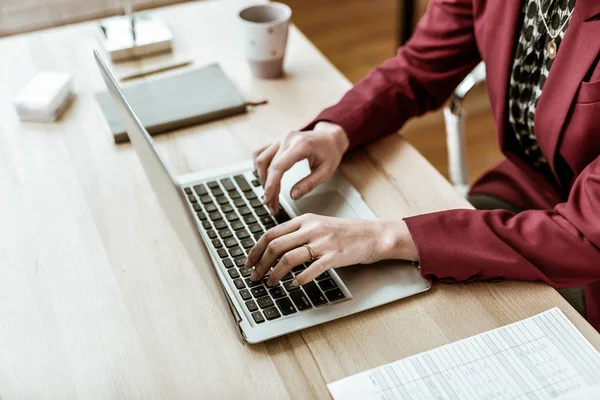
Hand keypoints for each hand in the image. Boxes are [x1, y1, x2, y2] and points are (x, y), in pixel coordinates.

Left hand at [244, 213, 418, 286]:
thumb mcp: (319, 225)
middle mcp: (311, 228)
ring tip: (270, 283)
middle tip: (254, 276)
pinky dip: (299, 279)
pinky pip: (310, 269)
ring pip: (288, 258)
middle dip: (260, 264)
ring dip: (275, 273)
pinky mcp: (334, 256)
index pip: (271, 233)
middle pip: (275, 245)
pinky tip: (294, 284)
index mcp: (305, 219)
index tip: (249, 262)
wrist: (373, 235)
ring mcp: (322, 242)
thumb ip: (299, 232)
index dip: (256, 249)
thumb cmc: (346, 233)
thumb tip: (275, 248)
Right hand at [253, 122, 349, 214]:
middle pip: (268, 166)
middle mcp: (287, 139)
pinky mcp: (276, 141)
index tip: (268, 200)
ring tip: (270, 193)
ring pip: (260, 159)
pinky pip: (260, 153)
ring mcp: (280, 139)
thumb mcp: (326, 172)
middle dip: (268, 188)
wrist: (330, 137)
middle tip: (272, 205)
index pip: (278, 166)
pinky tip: (265, 177)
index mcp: (300, 145)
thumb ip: (309, 184)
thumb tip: (293, 196)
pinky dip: (260, 167)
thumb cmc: (330, 153)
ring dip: (262, 177)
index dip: (270, 185)